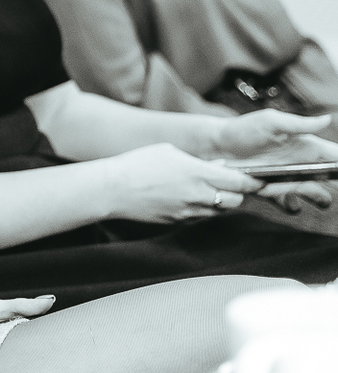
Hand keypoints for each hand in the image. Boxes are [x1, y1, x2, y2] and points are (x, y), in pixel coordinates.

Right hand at [104, 143, 260, 223]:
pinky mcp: (178, 221)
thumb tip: (214, 166)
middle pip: (235, 201)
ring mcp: (188, 211)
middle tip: (234, 184)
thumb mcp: (171, 151)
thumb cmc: (138, 165)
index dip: (253, 182)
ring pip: (219, 210)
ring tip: (208, 189)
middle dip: (238, 193)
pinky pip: (200, 216)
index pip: (240, 182)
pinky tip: (189, 198)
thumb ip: (197, 160)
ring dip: (220, 201)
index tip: (258, 180)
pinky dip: (202, 209)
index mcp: (198, 173)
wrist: (114, 189)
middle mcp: (198, 195)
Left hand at [208, 111, 337, 211]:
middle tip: (326, 189)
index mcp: (305, 146)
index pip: (335, 156)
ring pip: (314, 194)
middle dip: (334, 185)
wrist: (216, 148)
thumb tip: (327, 119)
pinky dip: (291, 205)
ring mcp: (288, 180)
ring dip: (316, 196)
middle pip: (329, 178)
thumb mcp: (271, 122)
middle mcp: (301, 164)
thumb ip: (299, 124)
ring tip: (310, 193)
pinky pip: (290, 204)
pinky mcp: (273, 193)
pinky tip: (287, 201)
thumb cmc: (243, 130)